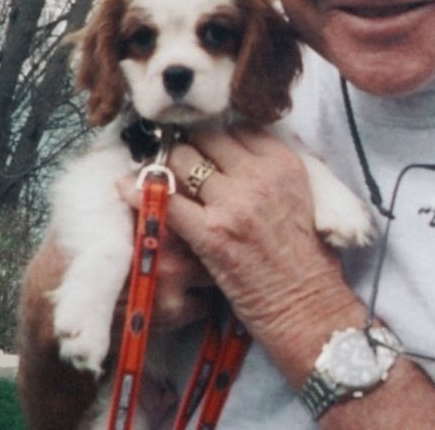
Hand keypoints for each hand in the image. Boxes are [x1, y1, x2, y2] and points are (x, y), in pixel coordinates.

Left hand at [120, 126, 361, 376]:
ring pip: (183, 162)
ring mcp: (233, 203)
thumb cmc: (309, 259)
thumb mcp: (306, 199)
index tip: (206, 145)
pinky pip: (166, 201)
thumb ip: (275, 173)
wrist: (307, 305)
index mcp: (284, 163)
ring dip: (167, 166)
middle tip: (177, 157)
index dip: (217, 136)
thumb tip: (241, 156)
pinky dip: (141, 192)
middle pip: (208, 138)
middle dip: (190, 145)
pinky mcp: (210, 233)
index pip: (238, 128)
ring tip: (157, 173)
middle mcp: (259, 175)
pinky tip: (125, 187)